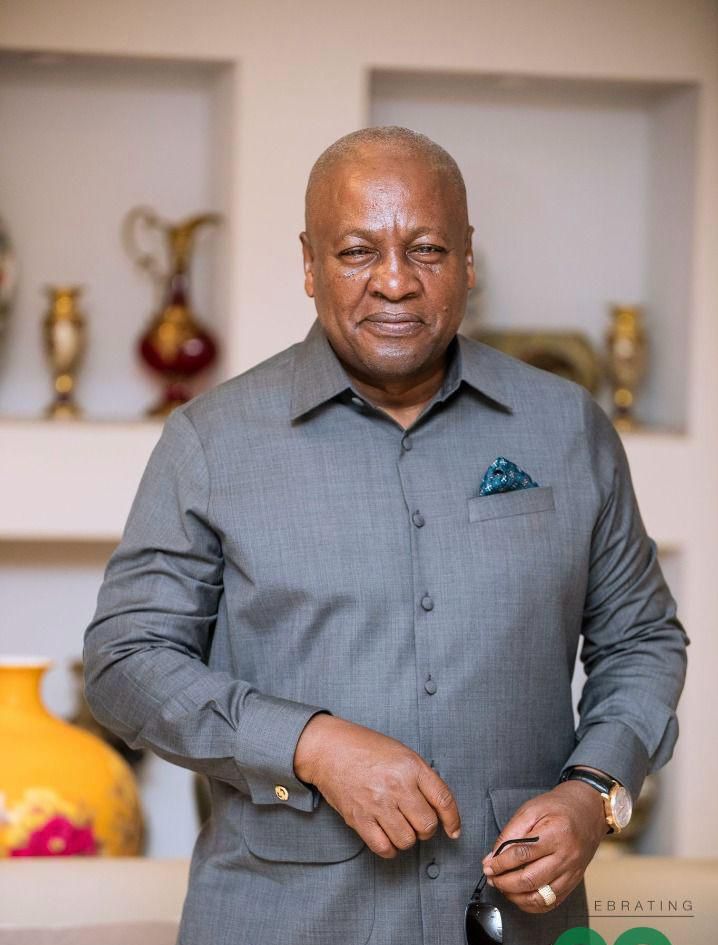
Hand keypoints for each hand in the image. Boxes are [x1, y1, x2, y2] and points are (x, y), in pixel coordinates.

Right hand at [294, 714, 460, 857]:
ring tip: (400, 826)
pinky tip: (387, 837)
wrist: (329, 749)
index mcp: (411, 766)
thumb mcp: (401, 752)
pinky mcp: (359, 819)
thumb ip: (421, 778)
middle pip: (427, 826)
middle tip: (417, 821)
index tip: (453, 830)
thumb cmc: (365, 748)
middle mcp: (397, 786)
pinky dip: (390, 848)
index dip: (453, 820)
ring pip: (407, 840)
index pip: (443, 800)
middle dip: (426, 829)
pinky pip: (384, 848)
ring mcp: (377, 804)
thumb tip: (439, 808)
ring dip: (407, 838)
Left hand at [481, 781, 606, 912]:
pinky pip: (552, 903)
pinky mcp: (573, 882)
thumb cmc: (559, 808)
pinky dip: (532, 904)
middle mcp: (566, 856)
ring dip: (516, 896)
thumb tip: (493, 856)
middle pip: (531, 879)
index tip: (488, 866)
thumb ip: (511, 833)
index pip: (522, 854)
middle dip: (505, 883)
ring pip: (541, 897)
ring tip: (503, 887)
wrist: (587, 812)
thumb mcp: (531, 810)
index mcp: (555, 833)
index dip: (500, 863)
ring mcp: (571, 872)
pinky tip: (520, 896)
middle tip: (492, 878)